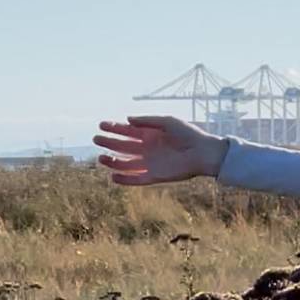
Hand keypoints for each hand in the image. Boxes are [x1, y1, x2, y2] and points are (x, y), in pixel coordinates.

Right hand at [93, 116, 229, 185]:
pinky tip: (113, 176)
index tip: (101, 125)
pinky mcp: (155, 176)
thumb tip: (127, 119)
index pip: (128, 131)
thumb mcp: (167, 122)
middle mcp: (148, 149)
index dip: (114, 128)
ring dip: (113, 162)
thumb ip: (148, 121)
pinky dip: (125, 179)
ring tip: (101, 158)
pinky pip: (136, 179)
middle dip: (110, 143)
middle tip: (96, 139)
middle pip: (124, 146)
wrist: (203, 152)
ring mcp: (150, 163)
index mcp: (150, 135)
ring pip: (126, 164)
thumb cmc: (189, 134)